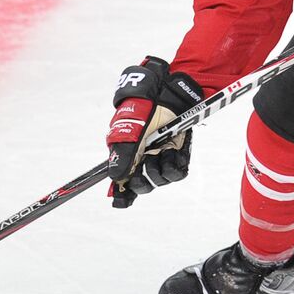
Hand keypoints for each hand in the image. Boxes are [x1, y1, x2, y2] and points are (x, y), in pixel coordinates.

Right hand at [106, 57, 203, 207]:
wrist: (168, 92)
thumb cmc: (144, 107)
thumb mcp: (129, 130)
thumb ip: (122, 155)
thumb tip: (114, 178)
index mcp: (127, 154)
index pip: (122, 182)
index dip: (122, 194)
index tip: (121, 202)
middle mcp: (143, 158)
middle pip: (142, 186)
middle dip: (143, 180)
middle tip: (147, 162)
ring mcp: (161, 156)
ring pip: (160, 180)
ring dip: (160, 169)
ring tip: (162, 149)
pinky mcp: (178, 153)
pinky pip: (177, 172)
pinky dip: (175, 164)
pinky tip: (173, 150)